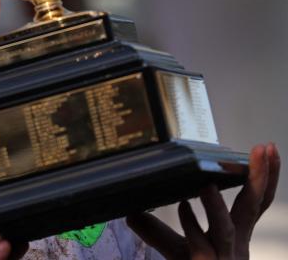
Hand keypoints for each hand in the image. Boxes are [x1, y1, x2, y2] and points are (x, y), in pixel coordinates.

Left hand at [127, 143, 279, 258]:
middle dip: (261, 177)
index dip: (264, 176)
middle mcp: (235, 243)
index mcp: (235, 234)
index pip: (255, 201)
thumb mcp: (174, 248)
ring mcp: (223, 256)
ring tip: (206, 185)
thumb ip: (155, 230)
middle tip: (264, 147)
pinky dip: (191, 227)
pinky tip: (182, 208)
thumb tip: (129, 209)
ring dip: (215, 207)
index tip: (267, 148)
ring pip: (225, 229)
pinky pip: (199, 248)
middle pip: (253, 207)